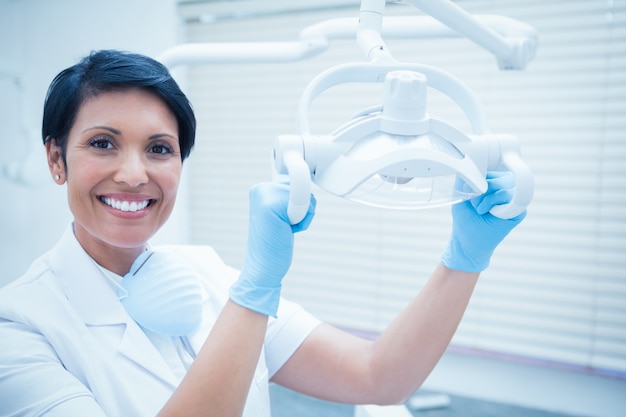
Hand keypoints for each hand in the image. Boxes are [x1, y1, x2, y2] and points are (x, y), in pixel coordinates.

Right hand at [229, 182, 315, 316]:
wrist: (261, 269)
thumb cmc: (274, 245)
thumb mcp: (281, 214)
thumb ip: (287, 197)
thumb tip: (305, 183)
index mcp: (261, 189)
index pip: (296, 183)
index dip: (298, 205)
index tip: (283, 221)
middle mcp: (260, 188)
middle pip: (303, 187)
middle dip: (303, 210)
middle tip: (283, 227)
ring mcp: (264, 195)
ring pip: (306, 196)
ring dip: (303, 216)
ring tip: (284, 229)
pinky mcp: (271, 205)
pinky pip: (306, 205)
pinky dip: (303, 222)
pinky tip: (286, 231)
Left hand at [441, 171, 526, 271]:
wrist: (467, 241)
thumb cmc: (465, 218)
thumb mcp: (460, 192)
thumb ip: (466, 175)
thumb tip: (470, 162)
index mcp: (495, 182)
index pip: (493, 166)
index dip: (480, 176)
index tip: (471, 191)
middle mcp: (507, 188)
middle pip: (499, 173)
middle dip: (482, 188)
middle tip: (475, 203)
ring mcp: (514, 198)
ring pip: (504, 182)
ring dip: (486, 197)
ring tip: (480, 209)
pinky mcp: (519, 210)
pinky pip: (510, 196)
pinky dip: (494, 203)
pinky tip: (489, 213)